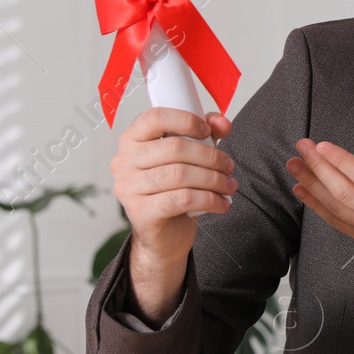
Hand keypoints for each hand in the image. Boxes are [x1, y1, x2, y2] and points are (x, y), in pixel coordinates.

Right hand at [110, 108, 235, 323]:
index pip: (155, 118)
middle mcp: (124, 162)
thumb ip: (204, 134)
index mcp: (131, 140)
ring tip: (229, 186)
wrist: (163, 235)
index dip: (185, 120)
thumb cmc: (172, 190)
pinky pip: (182, 199)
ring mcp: (128, 188)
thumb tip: (222, 122)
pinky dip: (209, 200)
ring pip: (181, 175)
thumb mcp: (188, 158)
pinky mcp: (141, 212)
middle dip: (210, 157)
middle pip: (174, 148)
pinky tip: (221, 203)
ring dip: (213, 180)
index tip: (208, 130)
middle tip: (228, 166)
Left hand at [286, 137, 353, 298]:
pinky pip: (338, 223)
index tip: (322, 146)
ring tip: (294, 166)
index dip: (342, 161)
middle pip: (343, 191)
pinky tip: (304, 192)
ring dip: (312, 185)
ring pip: (336, 207)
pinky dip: (318, 207)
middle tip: (301, 148)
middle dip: (319, 167)